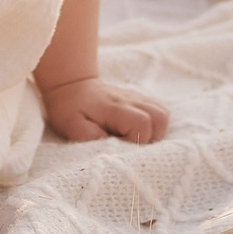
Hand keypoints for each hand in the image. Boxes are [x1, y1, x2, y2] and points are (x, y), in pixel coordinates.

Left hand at [40, 76, 168, 144]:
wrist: (72, 85)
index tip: (120, 146)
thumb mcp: (71, 125)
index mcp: (114, 108)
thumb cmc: (70, 109)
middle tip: (132, 145)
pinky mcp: (140, 100)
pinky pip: (159, 111)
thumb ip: (90, 138)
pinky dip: (155, 125)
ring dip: (155, 132)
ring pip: (163, 114)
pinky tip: (138, 132)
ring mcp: (137, 98)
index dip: (136, 140)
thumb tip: (111, 148)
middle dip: (151, 138)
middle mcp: (130, 100)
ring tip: (135, 140)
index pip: (142, 123)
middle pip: (160, 118)